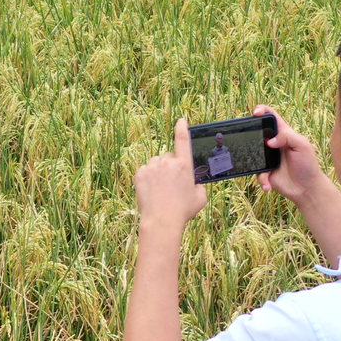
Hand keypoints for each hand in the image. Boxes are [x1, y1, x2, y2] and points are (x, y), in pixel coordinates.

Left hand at [134, 118, 207, 232]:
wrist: (161, 220)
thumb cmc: (182, 211)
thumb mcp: (200, 198)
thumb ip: (199, 186)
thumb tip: (194, 184)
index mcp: (184, 165)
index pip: (183, 141)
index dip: (182, 129)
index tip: (180, 120)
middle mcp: (167, 163)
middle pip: (168, 157)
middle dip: (170, 167)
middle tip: (171, 184)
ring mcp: (152, 167)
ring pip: (156, 163)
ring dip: (158, 171)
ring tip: (161, 189)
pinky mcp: (140, 174)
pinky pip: (145, 170)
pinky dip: (148, 177)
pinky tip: (152, 190)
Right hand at [253, 105, 333, 206]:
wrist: (307, 188)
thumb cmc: (308, 165)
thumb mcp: (303, 145)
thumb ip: (288, 137)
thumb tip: (269, 141)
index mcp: (283, 133)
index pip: (271, 117)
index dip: (262, 110)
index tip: (256, 113)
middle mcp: (273, 144)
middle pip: (257, 133)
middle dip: (250, 135)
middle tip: (249, 141)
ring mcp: (267, 158)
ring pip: (252, 154)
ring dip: (254, 162)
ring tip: (266, 171)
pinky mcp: (265, 172)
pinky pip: (257, 173)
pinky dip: (262, 180)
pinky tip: (268, 185)